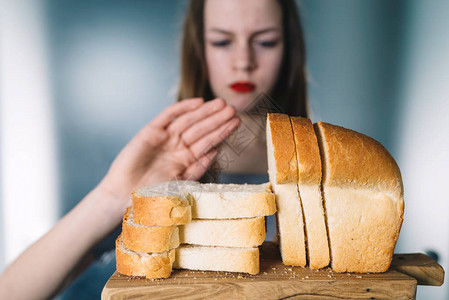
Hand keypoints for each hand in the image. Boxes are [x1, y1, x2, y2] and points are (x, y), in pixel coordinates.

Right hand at [98, 98, 239, 202]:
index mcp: (187, 160)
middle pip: (201, 129)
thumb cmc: (152, 195)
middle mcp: (177, 147)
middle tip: (233, 109)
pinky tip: (198, 103)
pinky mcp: (151, 131)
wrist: (124, 195)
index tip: (236, 123)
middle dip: (217, 120)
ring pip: (189, 121)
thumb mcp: (181, 184)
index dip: (222, 132)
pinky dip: (182, 108)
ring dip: (205, 112)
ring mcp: (165, 138)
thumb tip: (216, 151)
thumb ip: (197, 167)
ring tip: (221, 104)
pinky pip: (168, 116)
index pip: (208, 142)